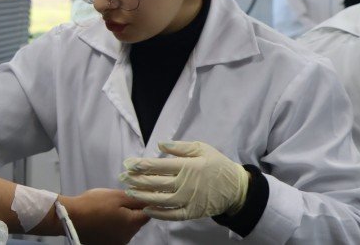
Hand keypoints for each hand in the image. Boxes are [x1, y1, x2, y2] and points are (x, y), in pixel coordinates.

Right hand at [60, 189, 148, 244]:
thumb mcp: (117, 196)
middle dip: (130, 212)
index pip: (148, 213)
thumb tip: (150, 201)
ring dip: (121, 220)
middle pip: (136, 222)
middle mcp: (128, 237)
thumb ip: (136, 199)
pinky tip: (101, 219)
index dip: (142, 203)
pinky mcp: (106, 244)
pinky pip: (115, 234)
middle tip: (115, 202)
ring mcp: (117, 243)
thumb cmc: (95, 203)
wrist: (71, 217)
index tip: (133, 196)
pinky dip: (111, 227)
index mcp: (132, 224)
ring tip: (106, 210)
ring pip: (125, 228)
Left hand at [119, 141, 248, 220]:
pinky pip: (172, 215)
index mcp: (187, 166)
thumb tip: (161, 144)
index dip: (140, 165)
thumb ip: (180, 147)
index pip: (158, 165)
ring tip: (129, 192)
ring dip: (143, 196)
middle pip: (155, 183)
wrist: (236, 188)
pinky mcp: (192, 212)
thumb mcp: (202, 148)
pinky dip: (158, 213)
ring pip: (160, 199)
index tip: (127, 164)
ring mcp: (188, 200)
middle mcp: (185, 184)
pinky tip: (147, 209)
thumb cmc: (217, 165)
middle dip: (136, 180)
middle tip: (122, 178)